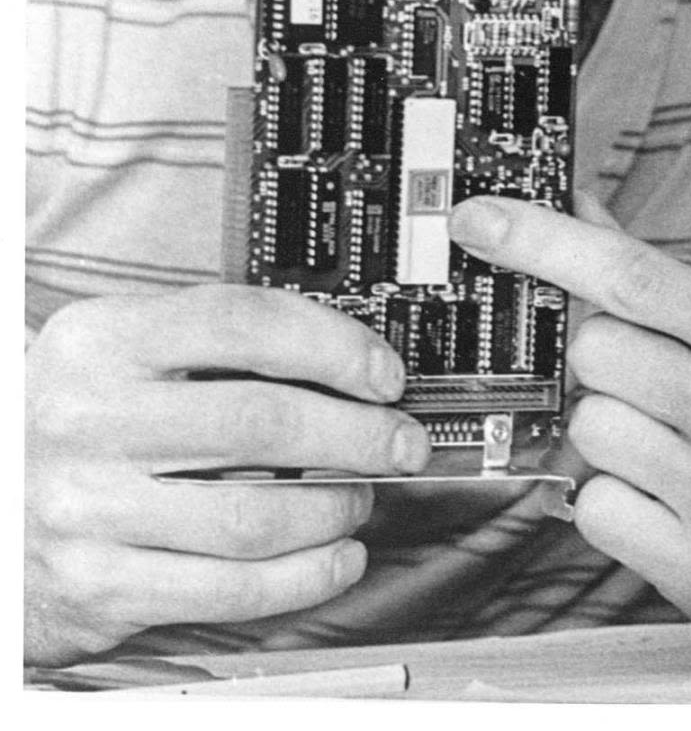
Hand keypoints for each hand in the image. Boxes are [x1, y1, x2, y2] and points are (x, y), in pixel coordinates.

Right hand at [25, 283, 430, 665]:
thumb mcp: (113, 352)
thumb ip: (207, 345)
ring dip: (333, 508)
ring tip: (359, 498)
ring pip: (253, 514)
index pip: (242, 324)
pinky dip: (302, 577)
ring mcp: (91, 508)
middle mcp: (91, 420)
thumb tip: (340, 357)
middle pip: (260, 423)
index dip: (331, 345)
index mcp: (102, 341)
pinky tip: (335, 558)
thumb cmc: (69, 419)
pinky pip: (227, 588)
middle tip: (399, 440)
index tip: (382, 372)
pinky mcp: (100, 586)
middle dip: (355, 433)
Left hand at [450, 194, 690, 643]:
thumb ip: (670, 279)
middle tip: (653, 379)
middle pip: (595, 355)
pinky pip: (595, 511)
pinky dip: (615, 502)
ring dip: (613, 432)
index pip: (629, 274)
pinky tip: (667, 497)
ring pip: (591, 432)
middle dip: (605, 361)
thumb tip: (580, 211)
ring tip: (672, 444)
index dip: (540, 240)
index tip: (478, 219)